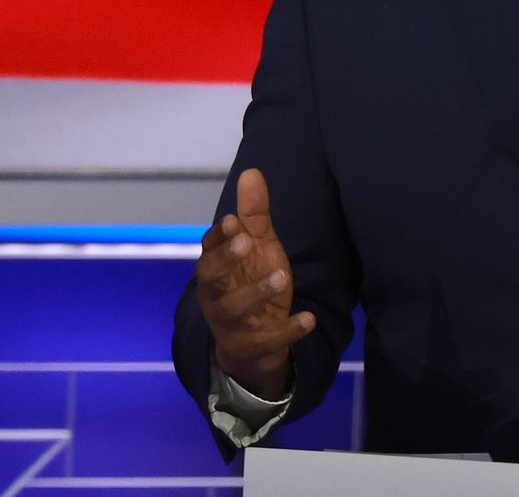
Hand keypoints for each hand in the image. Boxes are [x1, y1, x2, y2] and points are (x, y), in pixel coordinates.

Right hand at [195, 168, 313, 398]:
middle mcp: (214, 294)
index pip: (209, 249)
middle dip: (226, 260)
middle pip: (210, 277)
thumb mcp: (258, 248)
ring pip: (234, 309)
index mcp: (215, 268)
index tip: (233, 221)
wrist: (253, 345)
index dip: (219, 237)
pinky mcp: (250, 346)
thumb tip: (251, 171)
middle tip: (247, 243)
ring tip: (282, 276)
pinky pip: (266, 340)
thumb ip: (254, 215)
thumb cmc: (251, 284)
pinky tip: (309, 319)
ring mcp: (229, 323)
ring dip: (257, 292)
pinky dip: (287, 331)